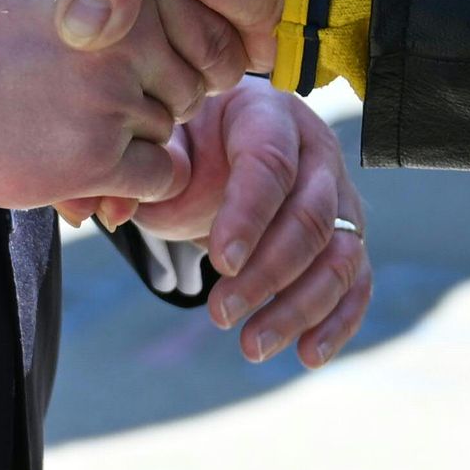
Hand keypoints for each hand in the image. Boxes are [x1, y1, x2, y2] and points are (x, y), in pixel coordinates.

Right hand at [0, 0, 246, 210]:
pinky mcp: (89, 160)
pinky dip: (137, 176)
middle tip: (100, 88)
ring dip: (138, 130)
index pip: (193, 18)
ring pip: (168, 125)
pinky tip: (94, 158)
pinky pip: (155, 175)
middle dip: (156, 84)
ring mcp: (110, 101)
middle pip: (186, 75)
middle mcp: (129, 39)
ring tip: (80, 118)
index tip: (125, 47)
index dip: (165, 36)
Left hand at [73, 80, 374, 365]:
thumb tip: (113, 211)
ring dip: (300, 307)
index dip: (249, 214)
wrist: (217, 149)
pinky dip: (339, 321)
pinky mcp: (346, 238)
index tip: (220, 263)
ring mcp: (339, 196)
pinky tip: (307, 355)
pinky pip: (357, 281)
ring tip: (252, 346)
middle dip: (268, 273)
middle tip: (220, 314)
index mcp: (267, 114)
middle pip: (311, 215)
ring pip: (341, 254)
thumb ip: (145, 173)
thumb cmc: (188, 146)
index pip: (271, 162)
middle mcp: (316, 150)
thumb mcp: (162, 149)